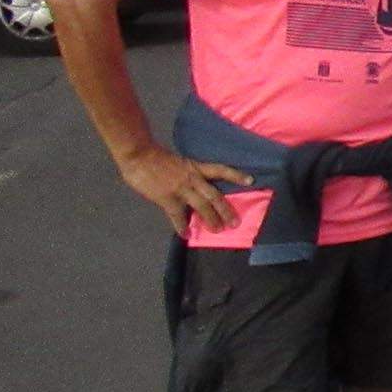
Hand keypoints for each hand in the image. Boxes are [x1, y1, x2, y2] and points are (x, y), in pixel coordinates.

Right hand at [118, 144, 251, 236]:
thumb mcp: (179, 162)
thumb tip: (194, 186)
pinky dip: (182, 227)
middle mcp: (193, 179)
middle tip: (235, 222)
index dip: (236, 175)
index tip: (251, 180)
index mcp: (196, 167)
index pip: (221, 170)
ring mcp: (181, 190)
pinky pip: (178, 216)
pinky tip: (186, 235)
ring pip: (202, 207)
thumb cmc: (156, 156)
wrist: (139, 156)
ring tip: (218, 230)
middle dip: (226, 210)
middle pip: (215, 196)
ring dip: (211, 220)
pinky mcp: (168, 199)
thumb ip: (188, 174)